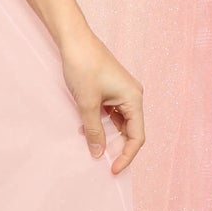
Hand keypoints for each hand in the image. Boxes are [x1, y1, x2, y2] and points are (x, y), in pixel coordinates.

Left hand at [58, 30, 144, 173]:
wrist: (74, 40)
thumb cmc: (83, 67)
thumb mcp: (87, 103)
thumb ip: (93, 130)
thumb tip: (98, 153)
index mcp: (134, 99)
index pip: (137, 137)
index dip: (127, 156)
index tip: (113, 170)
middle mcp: (133, 96)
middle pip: (131, 131)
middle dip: (118, 148)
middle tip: (103, 164)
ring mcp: (122, 93)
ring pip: (120, 123)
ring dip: (108, 136)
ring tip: (93, 148)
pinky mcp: (111, 89)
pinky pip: (111, 114)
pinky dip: (101, 124)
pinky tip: (86, 129)